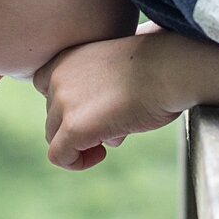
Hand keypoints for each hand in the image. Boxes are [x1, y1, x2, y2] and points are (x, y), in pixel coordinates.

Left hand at [31, 32, 190, 170]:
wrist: (172, 66)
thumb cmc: (161, 62)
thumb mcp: (120, 62)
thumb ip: (98, 80)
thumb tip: (100, 111)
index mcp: (68, 56)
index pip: (46, 86)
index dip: (67, 104)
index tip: (94, 108)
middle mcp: (58, 76)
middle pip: (53, 116)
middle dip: (81, 124)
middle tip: (114, 123)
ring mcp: (63, 102)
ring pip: (56, 137)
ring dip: (83, 142)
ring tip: (116, 133)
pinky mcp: (73, 127)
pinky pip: (60, 156)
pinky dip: (77, 162)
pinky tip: (102, 153)